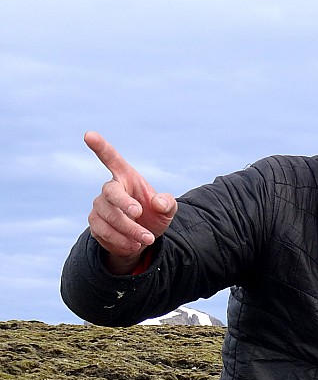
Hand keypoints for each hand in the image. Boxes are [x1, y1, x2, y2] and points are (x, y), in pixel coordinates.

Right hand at [84, 131, 176, 273]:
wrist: (142, 239)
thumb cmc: (154, 216)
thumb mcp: (167, 210)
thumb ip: (168, 203)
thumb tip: (159, 202)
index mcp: (126, 177)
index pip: (111, 158)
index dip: (100, 147)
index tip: (88, 135)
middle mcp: (109, 189)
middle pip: (110, 193)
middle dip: (124, 203)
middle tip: (139, 213)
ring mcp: (99, 207)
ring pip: (108, 216)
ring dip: (129, 229)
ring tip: (148, 238)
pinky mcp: (95, 224)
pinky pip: (104, 232)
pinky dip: (121, 240)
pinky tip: (135, 244)